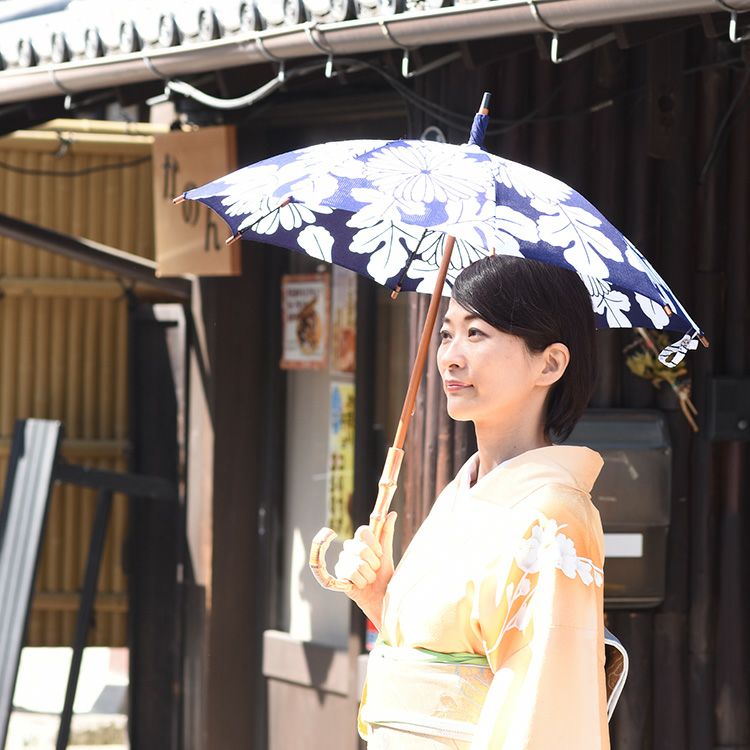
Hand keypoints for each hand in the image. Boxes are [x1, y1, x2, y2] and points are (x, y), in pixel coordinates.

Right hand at [333, 511, 396, 629]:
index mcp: (362, 542)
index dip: (372, 543)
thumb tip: (392, 513)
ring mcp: (343, 560)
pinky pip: (351, 574)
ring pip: (357, 564)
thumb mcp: (387, 555)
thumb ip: (387, 533)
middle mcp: (351, 549)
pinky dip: (361, 581)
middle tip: (375, 570)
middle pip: (360, 548)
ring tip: (369, 579)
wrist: (380, 597)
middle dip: (373, 563)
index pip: (362, 531)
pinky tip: (361, 584)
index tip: (379, 554)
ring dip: (368, 575)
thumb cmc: (384, 576)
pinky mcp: (339, 573)